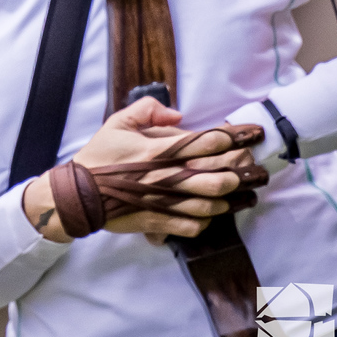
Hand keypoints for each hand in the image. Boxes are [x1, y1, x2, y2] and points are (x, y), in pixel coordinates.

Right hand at [22, 96, 260, 243]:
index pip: (204, 141)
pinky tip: (213, 214)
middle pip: (216, 175)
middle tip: (257, 169)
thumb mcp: (117, 123)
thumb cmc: (98, 157)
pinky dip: (207, 221)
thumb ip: (147, 110)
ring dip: (231, 199)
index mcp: (157, 150)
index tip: (251, 134)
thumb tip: (177, 113)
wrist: (78, 194)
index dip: (232, 137)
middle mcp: (164, 176)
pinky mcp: (157, 222)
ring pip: (210, 203)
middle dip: (242, 171)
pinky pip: (192, 225)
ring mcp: (162, 202)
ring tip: (246, 194)